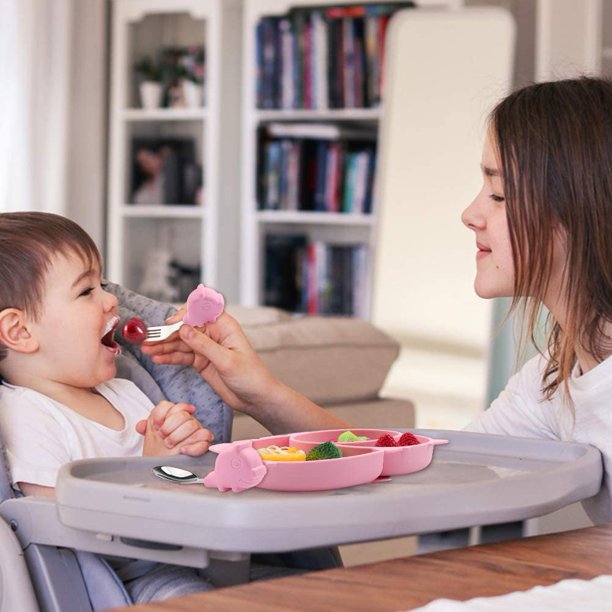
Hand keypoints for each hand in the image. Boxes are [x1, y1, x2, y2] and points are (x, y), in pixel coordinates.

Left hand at [136, 400, 212, 456]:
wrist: (165, 470)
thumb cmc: (159, 452)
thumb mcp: (150, 438)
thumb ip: (146, 427)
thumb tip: (140, 426)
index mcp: (173, 417)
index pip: (170, 406)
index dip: (160, 415)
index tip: (155, 427)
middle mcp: (186, 422)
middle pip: (182, 414)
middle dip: (169, 426)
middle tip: (162, 437)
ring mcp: (196, 432)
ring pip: (192, 425)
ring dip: (178, 436)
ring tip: (169, 445)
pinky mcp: (203, 444)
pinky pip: (205, 437)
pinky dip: (193, 445)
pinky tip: (183, 450)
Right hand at [140, 312, 279, 412]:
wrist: (256, 398)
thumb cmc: (251, 376)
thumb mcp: (227, 360)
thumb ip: (204, 345)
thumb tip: (184, 329)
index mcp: (224, 326)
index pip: (199, 312)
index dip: (183, 315)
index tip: (168, 324)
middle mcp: (214, 334)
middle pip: (186, 328)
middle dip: (167, 333)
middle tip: (149, 339)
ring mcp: (206, 348)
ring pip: (181, 342)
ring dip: (164, 345)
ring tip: (147, 348)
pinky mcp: (202, 362)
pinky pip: (182, 356)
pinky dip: (169, 357)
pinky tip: (157, 358)